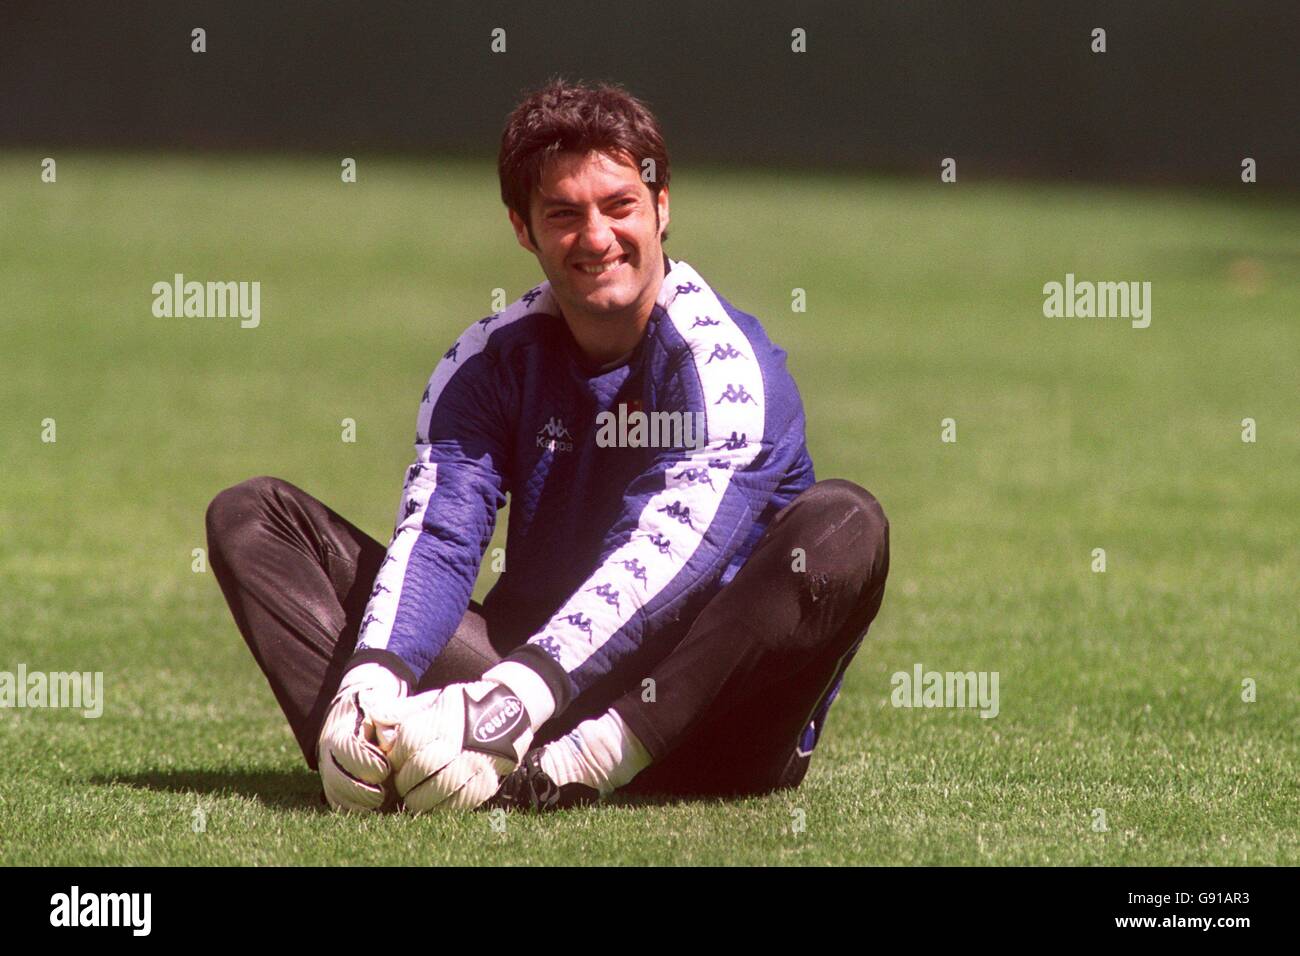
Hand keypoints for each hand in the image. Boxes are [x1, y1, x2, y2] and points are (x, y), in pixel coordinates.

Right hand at [317, 664, 407, 812]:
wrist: (359, 714)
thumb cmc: (378, 712)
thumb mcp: (384, 708)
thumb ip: (388, 722)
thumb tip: (390, 742)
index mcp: (341, 731)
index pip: (345, 749)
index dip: (364, 761)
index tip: (385, 769)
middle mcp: (329, 754)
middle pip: (335, 777)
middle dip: (359, 789)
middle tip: (382, 794)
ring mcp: (330, 771)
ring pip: (334, 794)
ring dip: (357, 803)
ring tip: (381, 804)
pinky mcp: (334, 786)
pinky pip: (338, 803)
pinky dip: (354, 809)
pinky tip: (373, 810)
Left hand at [386, 680, 532, 812]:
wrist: (513, 710)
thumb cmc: (466, 705)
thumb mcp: (437, 699)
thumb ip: (405, 710)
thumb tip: (375, 716)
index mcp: (443, 720)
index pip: (408, 743)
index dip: (396, 755)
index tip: (397, 760)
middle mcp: (458, 743)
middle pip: (419, 769)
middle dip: (404, 780)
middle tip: (403, 782)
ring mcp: (474, 765)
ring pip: (436, 791)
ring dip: (418, 799)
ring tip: (415, 796)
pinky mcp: (485, 784)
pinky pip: (457, 804)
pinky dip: (440, 808)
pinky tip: (435, 801)